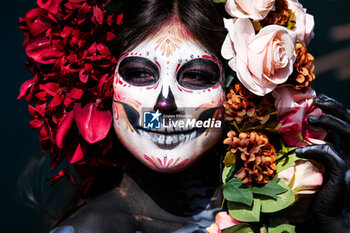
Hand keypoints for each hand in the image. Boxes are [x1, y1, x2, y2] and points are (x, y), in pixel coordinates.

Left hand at [295, 94, 349, 232]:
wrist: (329, 213)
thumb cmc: (321, 187)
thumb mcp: (321, 162)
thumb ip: (320, 146)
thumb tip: (305, 128)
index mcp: (348, 149)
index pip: (347, 123)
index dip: (336, 108)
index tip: (320, 98)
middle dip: (337, 108)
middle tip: (319, 99)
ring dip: (330, 122)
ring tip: (311, 117)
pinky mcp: (343, 173)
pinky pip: (331, 154)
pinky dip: (314, 149)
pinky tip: (299, 151)